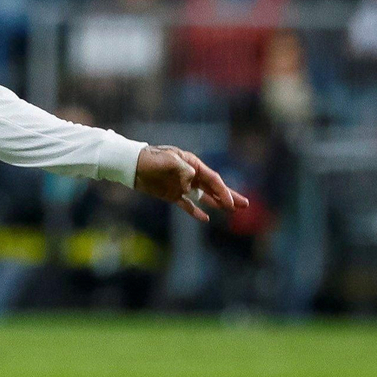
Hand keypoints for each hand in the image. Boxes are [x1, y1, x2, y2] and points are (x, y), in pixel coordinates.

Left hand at [133, 145, 248, 222]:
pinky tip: (205, 218)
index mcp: (192, 164)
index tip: (230, 203)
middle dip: (229, 197)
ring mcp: (181, 186)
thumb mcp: (168, 160)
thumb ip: (183, 170)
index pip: (212, 179)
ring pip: (204, 197)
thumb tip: (192, 181)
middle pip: (213, 188)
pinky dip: (195, 211)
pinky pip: (187, 205)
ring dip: (217, 204)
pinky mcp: (171, 195)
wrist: (131, 164)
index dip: (223, 191)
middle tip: (245, 205)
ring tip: (232, 211)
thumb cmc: (151, 158)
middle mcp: (190, 175)